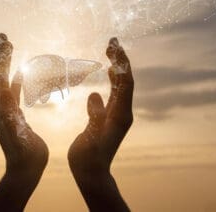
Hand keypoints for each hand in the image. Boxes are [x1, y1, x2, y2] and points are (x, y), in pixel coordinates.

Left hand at [0, 33, 48, 211]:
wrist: (26, 168)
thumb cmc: (24, 153)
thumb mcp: (17, 133)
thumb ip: (11, 113)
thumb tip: (4, 90)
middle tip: (2, 35)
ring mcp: (4, 109)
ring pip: (2, 80)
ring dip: (4, 63)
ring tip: (9, 46)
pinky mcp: (13, 113)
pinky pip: (12, 91)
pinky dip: (14, 79)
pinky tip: (19, 72)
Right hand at [68, 38, 133, 211]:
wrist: (92, 174)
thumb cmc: (89, 159)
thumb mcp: (90, 138)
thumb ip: (94, 116)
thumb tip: (95, 95)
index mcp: (120, 116)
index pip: (125, 84)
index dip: (121, 63)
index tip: (114, 46)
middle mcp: (123, 113)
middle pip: (126, 81)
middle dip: (121, 60)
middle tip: (112, 41)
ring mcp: (118, 115)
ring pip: (122, 86)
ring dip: (118, 67)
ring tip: (111, 51)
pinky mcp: (111, 117)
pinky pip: (116, 93)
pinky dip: (113, 79)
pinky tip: (109, 72)